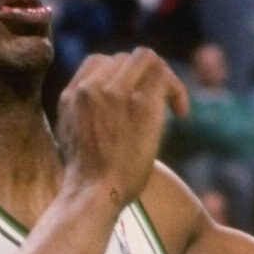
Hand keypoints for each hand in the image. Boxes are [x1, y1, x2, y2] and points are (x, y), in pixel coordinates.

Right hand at [57, 48, 186, 207]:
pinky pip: (164, 75)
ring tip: (172, 104)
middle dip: (145, 76)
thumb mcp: (73, 139)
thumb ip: (86, 116)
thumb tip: (107, 111)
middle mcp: (90, 87)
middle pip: (123, 58)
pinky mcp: (140, 101)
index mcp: (71, 95)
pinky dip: (177, 91)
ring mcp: (114, 91)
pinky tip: (182, 114)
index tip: (135, 98)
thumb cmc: (88, 182)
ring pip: (145, 58)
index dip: (122, 76)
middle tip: (160, 102)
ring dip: (163, 77)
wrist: (92, 194)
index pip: (98, 62)